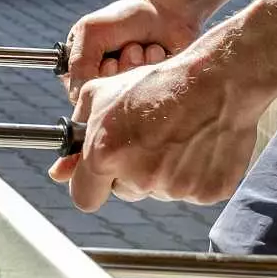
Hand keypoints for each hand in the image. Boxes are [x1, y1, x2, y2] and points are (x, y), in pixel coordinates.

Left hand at [47, 32, 268, 212]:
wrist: (216, 80)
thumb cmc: (157, 82)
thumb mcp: (100, 93)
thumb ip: (77, 132)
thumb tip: (59, 169)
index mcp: (105, 154)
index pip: (84, 197)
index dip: (90, 186)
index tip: (97, 176)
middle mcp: (139, 176)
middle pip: (125, 191)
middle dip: (129, 172)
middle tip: (146, 140)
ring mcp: (176, 187)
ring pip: (160, 190)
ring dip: (163, 171)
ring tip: (176, 135)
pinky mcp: (208, 192)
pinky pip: (192, 191)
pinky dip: (194, 174)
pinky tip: (197, 144)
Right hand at [62, 0, 203, 92]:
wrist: (165, 9)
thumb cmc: (125, 16)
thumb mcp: (92, 32)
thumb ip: (79, 63)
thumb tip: (76, 97)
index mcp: (81, 63)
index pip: (79, 91)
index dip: (97, 80)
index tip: (109, 60)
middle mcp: (102, 76)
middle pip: (107, 94)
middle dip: (122, 69)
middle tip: (131, 46)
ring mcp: (126, 81)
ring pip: (129, 92)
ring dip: (138, 65)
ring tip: (142, 46)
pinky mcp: (149, 85)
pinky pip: (151, 89)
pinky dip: (153, 67)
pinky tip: (156, 51)